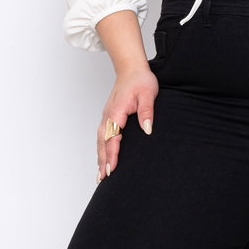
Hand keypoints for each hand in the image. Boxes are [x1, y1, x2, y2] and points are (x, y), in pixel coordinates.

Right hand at [97, 64, 158, 180]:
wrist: (131, 69)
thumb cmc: (140, 80)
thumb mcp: (148, 94)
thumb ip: (147, 111)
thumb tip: (147, 129)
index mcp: (116, 112)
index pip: (112, 137)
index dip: (112, 155)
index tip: (111, 169)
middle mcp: (108, 116)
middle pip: (102, 142)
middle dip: (102, 161)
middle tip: (102, 179)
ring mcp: (107, 116)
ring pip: (100, 141)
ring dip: (100, 157)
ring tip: (100, 175)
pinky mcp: (109, 117)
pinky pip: (102, 136)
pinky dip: (101, 149)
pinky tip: (103, 158)